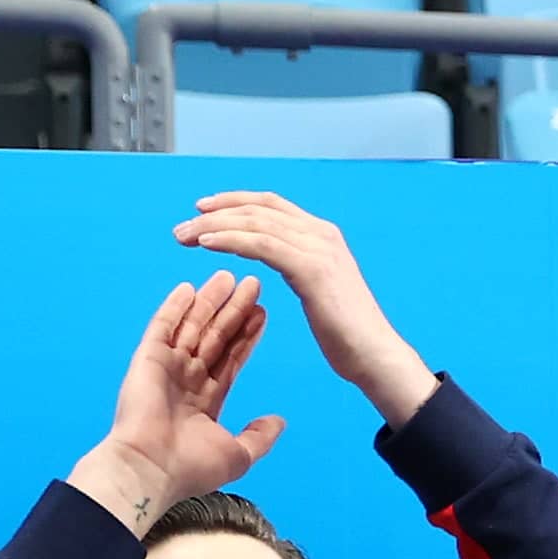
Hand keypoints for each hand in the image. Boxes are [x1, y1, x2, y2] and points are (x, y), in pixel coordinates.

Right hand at [70, 273, 282, 533]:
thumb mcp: (237, 454)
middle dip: (234, 311)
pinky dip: (175, 307)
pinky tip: (189, 287)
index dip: (247, 336)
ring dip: (210, 302)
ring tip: (230, 278)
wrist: (152, 469)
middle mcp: (186, 380)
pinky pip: (163, 327)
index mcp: (206, 400)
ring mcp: (166, 367)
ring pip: (194, 327)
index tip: (263, 314)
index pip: (231, 359)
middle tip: (253, 285)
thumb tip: (280, 420)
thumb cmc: (191, 468)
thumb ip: (259, 436)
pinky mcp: (148, 359)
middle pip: (216, 337)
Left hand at [172, 192, 434, 425]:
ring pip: (254, 223)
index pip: (270, 204)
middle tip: (181, 228)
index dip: (234, 202)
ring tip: (184, 237)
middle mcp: (320, 233)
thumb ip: (301, 266)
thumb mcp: (321, 289)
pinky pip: (261, 245)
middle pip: (257, 209)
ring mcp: (318, 248)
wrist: (376, 356)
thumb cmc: (348, 335)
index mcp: (322, 235)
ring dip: (213, 227)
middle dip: (215, 214)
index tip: (202, 210)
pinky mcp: (311, 268)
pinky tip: (206, 245)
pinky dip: (230, 240)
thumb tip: (280, 260)